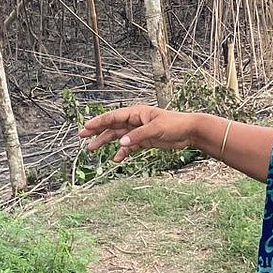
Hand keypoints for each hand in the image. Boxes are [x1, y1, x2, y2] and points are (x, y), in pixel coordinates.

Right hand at [78, 106, 195, 162]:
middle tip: (82, 138)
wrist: (190, 132)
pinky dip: (122, 152)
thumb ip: (137, 136)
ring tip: (91, 149)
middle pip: (112, 126)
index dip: (98, 122)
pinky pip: (129, 146)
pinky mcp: (145, 140)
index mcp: (136, 113)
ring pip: (118, 137)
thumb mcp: (155, 129)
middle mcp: (135, 120)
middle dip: (97, 132)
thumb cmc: (175, 124)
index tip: (86, 128)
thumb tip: (120, 143)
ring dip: (106, 142)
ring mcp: (139, 131)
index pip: (113, 117)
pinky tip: (116, 159)